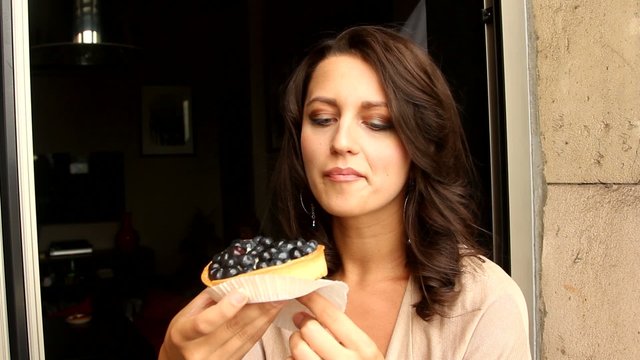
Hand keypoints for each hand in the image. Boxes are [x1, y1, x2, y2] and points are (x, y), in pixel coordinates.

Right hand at [159, 289, 284, 359]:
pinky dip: (262, 327)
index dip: (225, 309)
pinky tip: (271, 314)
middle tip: (275, 290)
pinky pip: (250, 344)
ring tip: (279, 299)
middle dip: (257, 307)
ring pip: (246, 336)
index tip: (243, 293)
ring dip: (265, 316)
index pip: (205, 323)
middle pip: (233, 329)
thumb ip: (209, 299)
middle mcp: (199, 352)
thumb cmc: (183, 334)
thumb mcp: (186, 314)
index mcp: (183, 334)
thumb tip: (236, 282)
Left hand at [287, 292, 383, 359]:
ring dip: (295, 344)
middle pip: (310, 330)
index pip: (332, 316)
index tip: (303, 293)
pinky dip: (292, 359)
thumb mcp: (365, 352)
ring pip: (297, 349)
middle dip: (303, 326)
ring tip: (302, 346)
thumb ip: (345, 334)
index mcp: (364, 349)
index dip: (313, 300)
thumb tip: (315, 310)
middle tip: (303, 324)